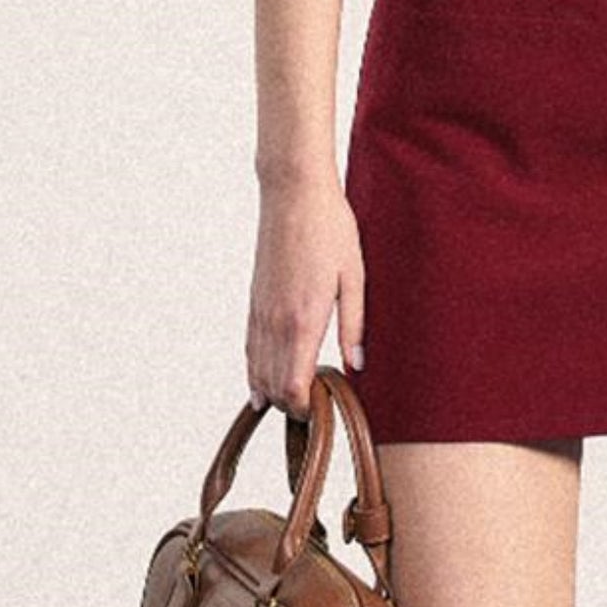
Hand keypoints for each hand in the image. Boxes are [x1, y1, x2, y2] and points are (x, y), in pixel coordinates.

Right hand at [246, 172, 365, 418]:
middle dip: (291, 406)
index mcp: (304, 319)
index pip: (294, 385)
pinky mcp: (254, 301)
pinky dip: (256, 372)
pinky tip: (261, 387)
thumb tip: (356, 366)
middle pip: (274, 385)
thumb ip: (354, 326)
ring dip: (272, 392)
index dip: (305, 408)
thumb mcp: (354, 277)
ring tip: (293, 405)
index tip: (324, 412)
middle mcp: (275, 321)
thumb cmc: (330, 229)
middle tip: (315, 412)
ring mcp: (260, 311)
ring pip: (257, 370)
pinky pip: (250, 348)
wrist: (294, 194)